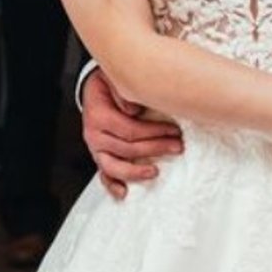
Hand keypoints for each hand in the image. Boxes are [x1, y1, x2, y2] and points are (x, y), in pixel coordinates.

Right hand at [82, 68, 183, 198]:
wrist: (94, 88)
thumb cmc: (109, 83)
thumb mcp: (115, 78)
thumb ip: (124, 91)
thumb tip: (133, 110)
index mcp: (99, 116)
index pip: (130, 129)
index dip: (155, 132)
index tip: (175, 131)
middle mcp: (95, 134)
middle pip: (127, 148)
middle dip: (155, 148)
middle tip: (177, 146)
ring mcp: (96, 147)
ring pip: (114, 166)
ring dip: (135, 172)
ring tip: (154, 172)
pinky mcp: (99, 154)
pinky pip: (103, 173)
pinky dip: (112, 185)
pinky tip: (123, 193)